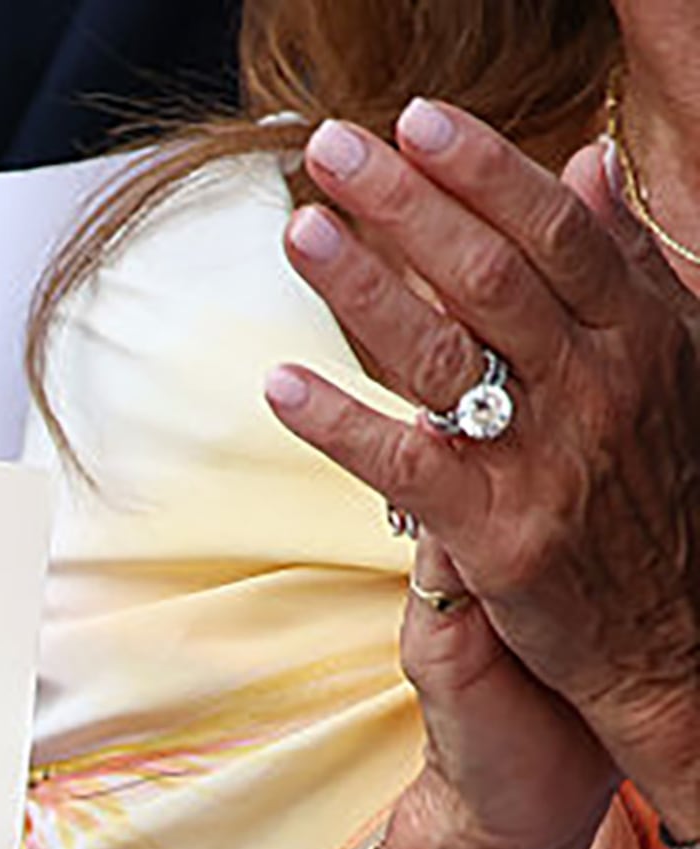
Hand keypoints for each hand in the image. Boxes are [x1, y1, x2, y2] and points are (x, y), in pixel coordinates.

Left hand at [266, 102, 699, 829]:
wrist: (679, 637)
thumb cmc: (655, 488)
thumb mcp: (665, 362)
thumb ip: (620, 265)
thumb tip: (587, 165)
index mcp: (645, 336)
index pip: (558, 231)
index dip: (485, 169)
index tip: (416, 119)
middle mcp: (606, 386)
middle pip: (494, 273)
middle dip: (408, 204)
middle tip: (332, 150)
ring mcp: (554, 460)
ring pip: (450, 353)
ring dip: (366, 286)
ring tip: (300, 229)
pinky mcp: (503, 538)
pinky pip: (409, 466)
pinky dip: (340, 422)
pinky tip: (279, 384)